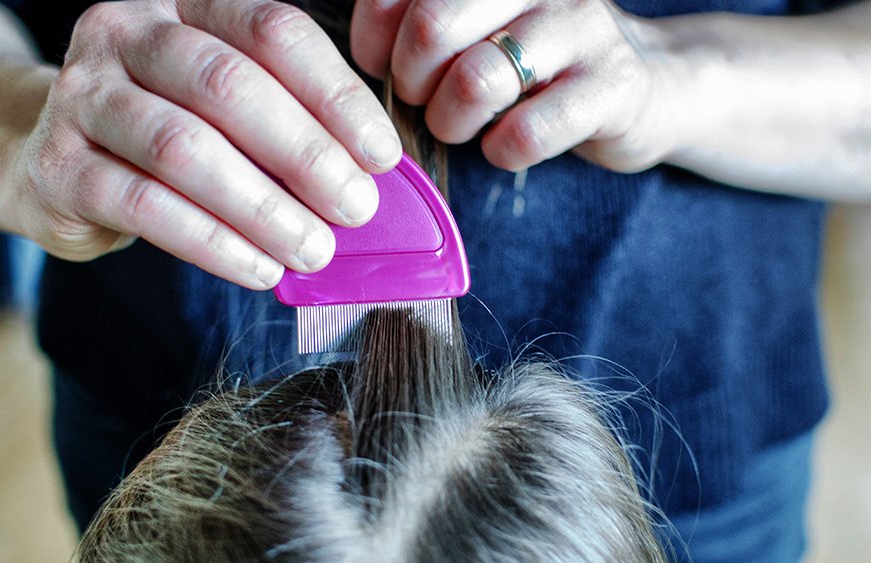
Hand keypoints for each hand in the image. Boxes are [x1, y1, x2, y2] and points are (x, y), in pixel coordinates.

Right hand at [11, 0, 401, 288]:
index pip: (273, 32)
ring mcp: (81, 95)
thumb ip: (284, 122)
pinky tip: (260, 268)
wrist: (52, 159)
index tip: (381, 155)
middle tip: (355, 208)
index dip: (336, 95)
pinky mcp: (58, 167)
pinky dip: (214, 244)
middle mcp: (124, 32)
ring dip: (263, 207)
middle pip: (229, 85)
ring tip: (314, 248)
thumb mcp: (221, 107)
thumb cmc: (162, 131)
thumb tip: (365, 177)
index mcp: (182, 3)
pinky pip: (147, 207)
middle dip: (305, 153)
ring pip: (185, 148)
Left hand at [350, 0, 677, 172]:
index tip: (385, 68)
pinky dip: (501, 152)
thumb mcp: (476, 25)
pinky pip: (526, 132)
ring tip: (462, 126)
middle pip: (432, 27)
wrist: (644, 85)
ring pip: (476, 80)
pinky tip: (507, 145)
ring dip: (450, 122)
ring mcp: (581, 28)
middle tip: (425, 100)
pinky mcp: (611, 86)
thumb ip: (418, 23)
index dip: (374, 39)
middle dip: (411, 82)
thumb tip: (364, 54)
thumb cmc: (534, 61)